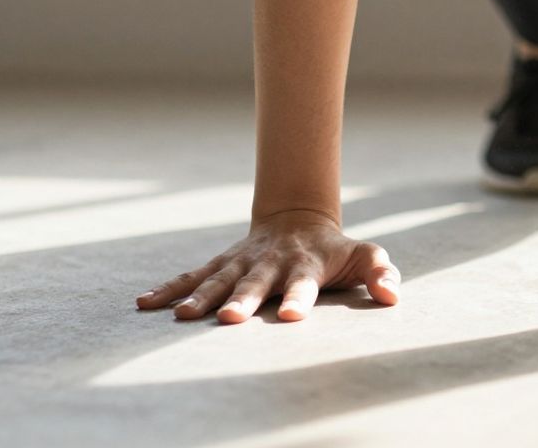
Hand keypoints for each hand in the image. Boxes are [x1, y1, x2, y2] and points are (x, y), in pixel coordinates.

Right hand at [135, 209, 399, 322]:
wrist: (299, 218)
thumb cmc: (336, 249)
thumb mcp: (365, 255)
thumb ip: (381, 272)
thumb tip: (393, 295)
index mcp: (306, 263)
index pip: (303, 282)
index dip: (299, 298)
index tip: (290, 316)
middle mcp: (270, 262)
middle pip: (255, 282)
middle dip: (243, 300)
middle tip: (232, 320)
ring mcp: (242, 262)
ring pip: (218, 278)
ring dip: (201, 296)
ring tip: (183, 316)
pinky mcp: (222, 264)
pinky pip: (192, 276)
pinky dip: (169, 288)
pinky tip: (145, 304)